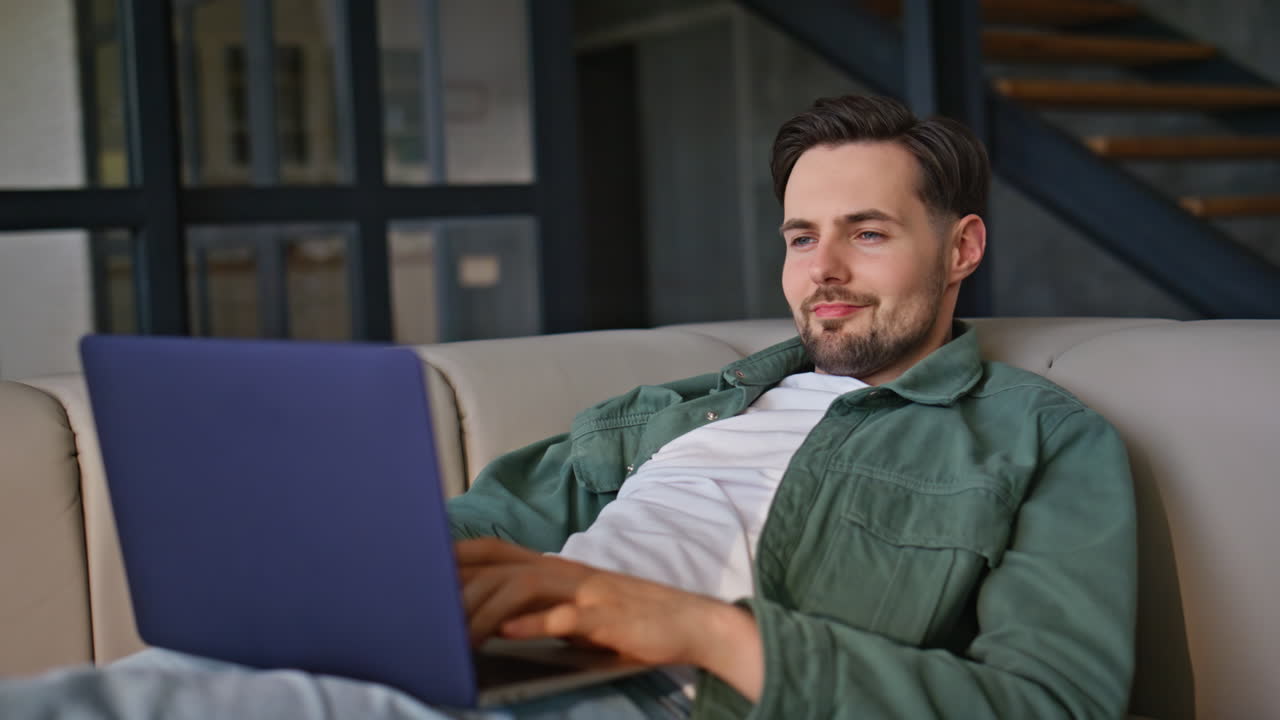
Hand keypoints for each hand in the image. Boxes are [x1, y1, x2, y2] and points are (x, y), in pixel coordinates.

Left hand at [456, 537, 763, 698]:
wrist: (688, 623)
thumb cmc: (627, 619)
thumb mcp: (576, 605)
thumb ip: (536, 605)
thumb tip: (488, 620)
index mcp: (555, 567)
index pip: (495, 550)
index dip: (455, 554)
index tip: (417, 567)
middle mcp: (565, 571)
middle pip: (499, 568)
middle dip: (459, 590)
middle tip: (426, 619)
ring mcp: (584, 591)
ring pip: (522, 587)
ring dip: (485, 611)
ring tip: (457, 637)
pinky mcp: (603, 617)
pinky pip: (563, 617)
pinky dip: (533, 625)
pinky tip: (507, 635)